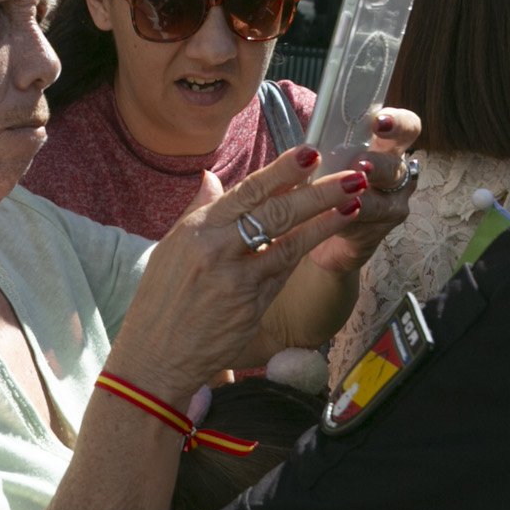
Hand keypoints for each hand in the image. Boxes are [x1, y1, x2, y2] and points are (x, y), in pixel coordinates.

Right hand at [109, 145, 365, 395]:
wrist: (155, 356)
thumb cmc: (160, 301)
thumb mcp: (170, 249)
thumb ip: (198, 211)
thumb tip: (213, 178)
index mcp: (196, 230)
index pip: (246, 191)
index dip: (282, 171)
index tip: (310, 153)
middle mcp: (216, 250)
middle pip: (275, 212)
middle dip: (317, 192)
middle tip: (350, 176)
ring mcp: (236, 280)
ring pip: (290, 242)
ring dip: (326, 221)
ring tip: (355, 202)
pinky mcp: (251, 306)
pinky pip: (285, 272)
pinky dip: (307, 251)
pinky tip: (330, 236)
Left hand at [303, 106, 422, 277]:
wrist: (319, 233)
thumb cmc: (324, 182)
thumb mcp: (324, 159)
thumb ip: (325, 149)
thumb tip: (308, 147)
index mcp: (384, 147)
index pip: (405, 128)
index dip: (397, 123)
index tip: (379, 122)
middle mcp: (394, 174)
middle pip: (395, 165)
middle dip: (377, 164)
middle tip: (360, 165)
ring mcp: (391, 205)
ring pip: (384, 201)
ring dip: (364, 198)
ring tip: (346, 197)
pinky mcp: (378, 232)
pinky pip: (367, 226)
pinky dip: (350, 220)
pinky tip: (336, 217)